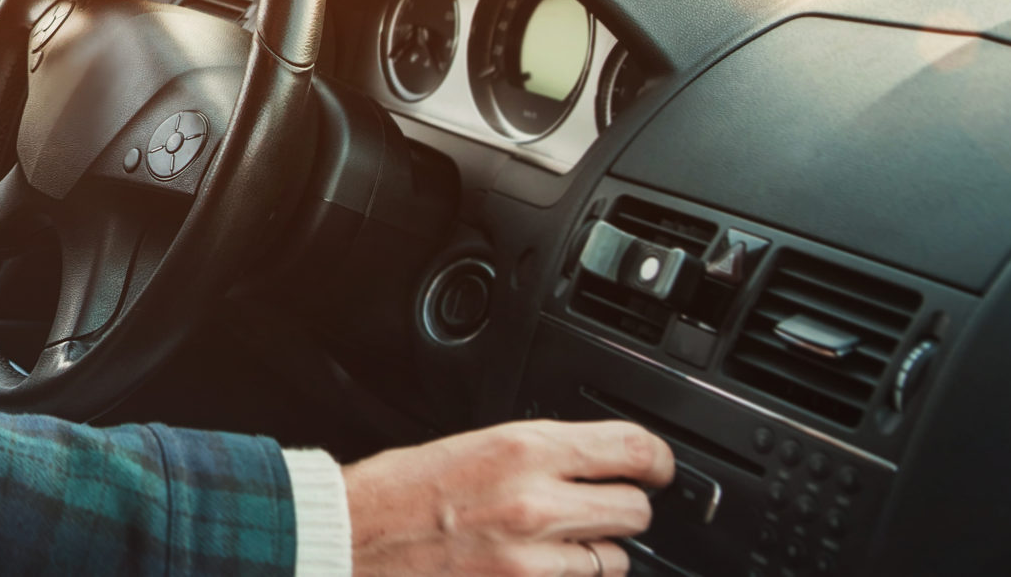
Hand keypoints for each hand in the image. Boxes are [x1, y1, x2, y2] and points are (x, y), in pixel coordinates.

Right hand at [345, 419, 673, 575]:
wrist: (352, 539)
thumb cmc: (398, 492)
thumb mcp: (470, 445)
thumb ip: (535, 452)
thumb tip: (589, 460)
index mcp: (522, 448)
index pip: (632, 448)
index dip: (657, 460)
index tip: (657, 467)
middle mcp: (536, 502)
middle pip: (635, 510)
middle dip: (623, 508)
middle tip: (599, 505)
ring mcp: (533, 559)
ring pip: (615, 558)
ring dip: (596, 551)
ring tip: (555, 542)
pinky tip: (538, 566)